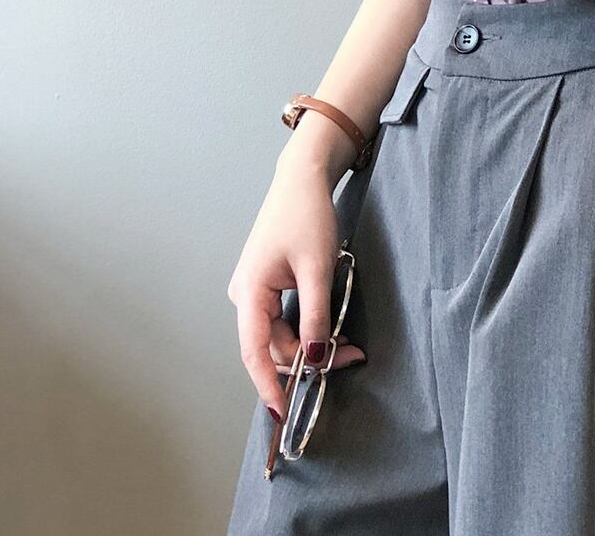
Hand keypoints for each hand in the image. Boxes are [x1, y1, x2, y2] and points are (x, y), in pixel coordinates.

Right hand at [226, 136, 366, 424]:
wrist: (303, 178)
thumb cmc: (307, 215)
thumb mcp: (318, 268)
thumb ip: (316, 316)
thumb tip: (314, 358)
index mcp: (249, 292)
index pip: (254, 352)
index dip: (269, 386)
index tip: (284, 414)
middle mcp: (245, 295)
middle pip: (272, 345)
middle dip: (308, 358)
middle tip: (349, 358)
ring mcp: (255, 290)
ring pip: (280, 333)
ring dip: (310, 343)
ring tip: (346, 344)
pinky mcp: (268, 283)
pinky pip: (283, 317)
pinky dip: (307, 326)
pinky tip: (329, 329)